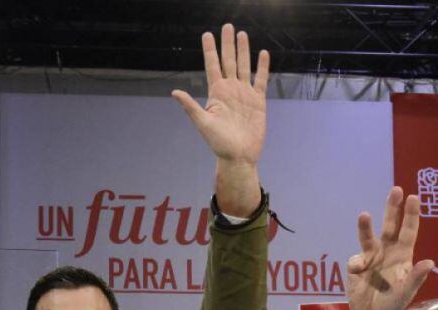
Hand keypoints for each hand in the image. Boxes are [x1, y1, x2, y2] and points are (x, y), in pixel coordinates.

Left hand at [171, 24, 268, 215]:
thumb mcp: (203, 124)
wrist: (239, 156)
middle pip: (228, 61)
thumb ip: (190, 107)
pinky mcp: (258, 101)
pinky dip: (262, 67)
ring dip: (243, 50)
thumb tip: (174, 92)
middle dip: (227, 43)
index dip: (210, 50)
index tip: (207, 34)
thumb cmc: (219, 143)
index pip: (212, 66)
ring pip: (244, 66)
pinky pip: (260, 80)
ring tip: (242, 34)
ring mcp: (244, 94)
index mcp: (216, 93)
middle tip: (227, 26)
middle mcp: (230, 90)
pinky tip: (263, 54)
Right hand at [346, 188, 434, 309]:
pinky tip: (357, 274)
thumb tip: (430, 262)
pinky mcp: (356, 265)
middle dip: (392, 208)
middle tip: (396, 190)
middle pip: (390, 226)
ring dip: (366, 226)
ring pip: (369, 236)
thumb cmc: (393, 302)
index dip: (411, 215)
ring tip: (364, 216)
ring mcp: (371, 256)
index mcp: (403, 255)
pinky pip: (355, 260)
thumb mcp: (406, 292)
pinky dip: (356, 265)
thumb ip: (416, 277)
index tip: (413, 197)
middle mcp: (387, 250)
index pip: (409, 231)